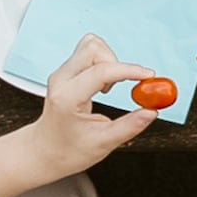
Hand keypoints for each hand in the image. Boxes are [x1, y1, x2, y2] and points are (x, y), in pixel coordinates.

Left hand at [31, 34, 162, 173]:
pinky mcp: (65, 71)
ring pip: (90, 45)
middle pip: (93, 48)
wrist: (44, 151)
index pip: (101, 72)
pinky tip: (102, 84)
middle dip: (116, 63)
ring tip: (109, 87)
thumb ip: (130, 126)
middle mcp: (61, 80)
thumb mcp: (103, 143)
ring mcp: (61, 74)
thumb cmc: (68, 151)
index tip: (149, 75)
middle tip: (123, 86)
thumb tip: (152, 111)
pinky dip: (102, 62)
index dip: (129, 70)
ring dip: (109, 60)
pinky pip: (87, 52)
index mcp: (67, 99)